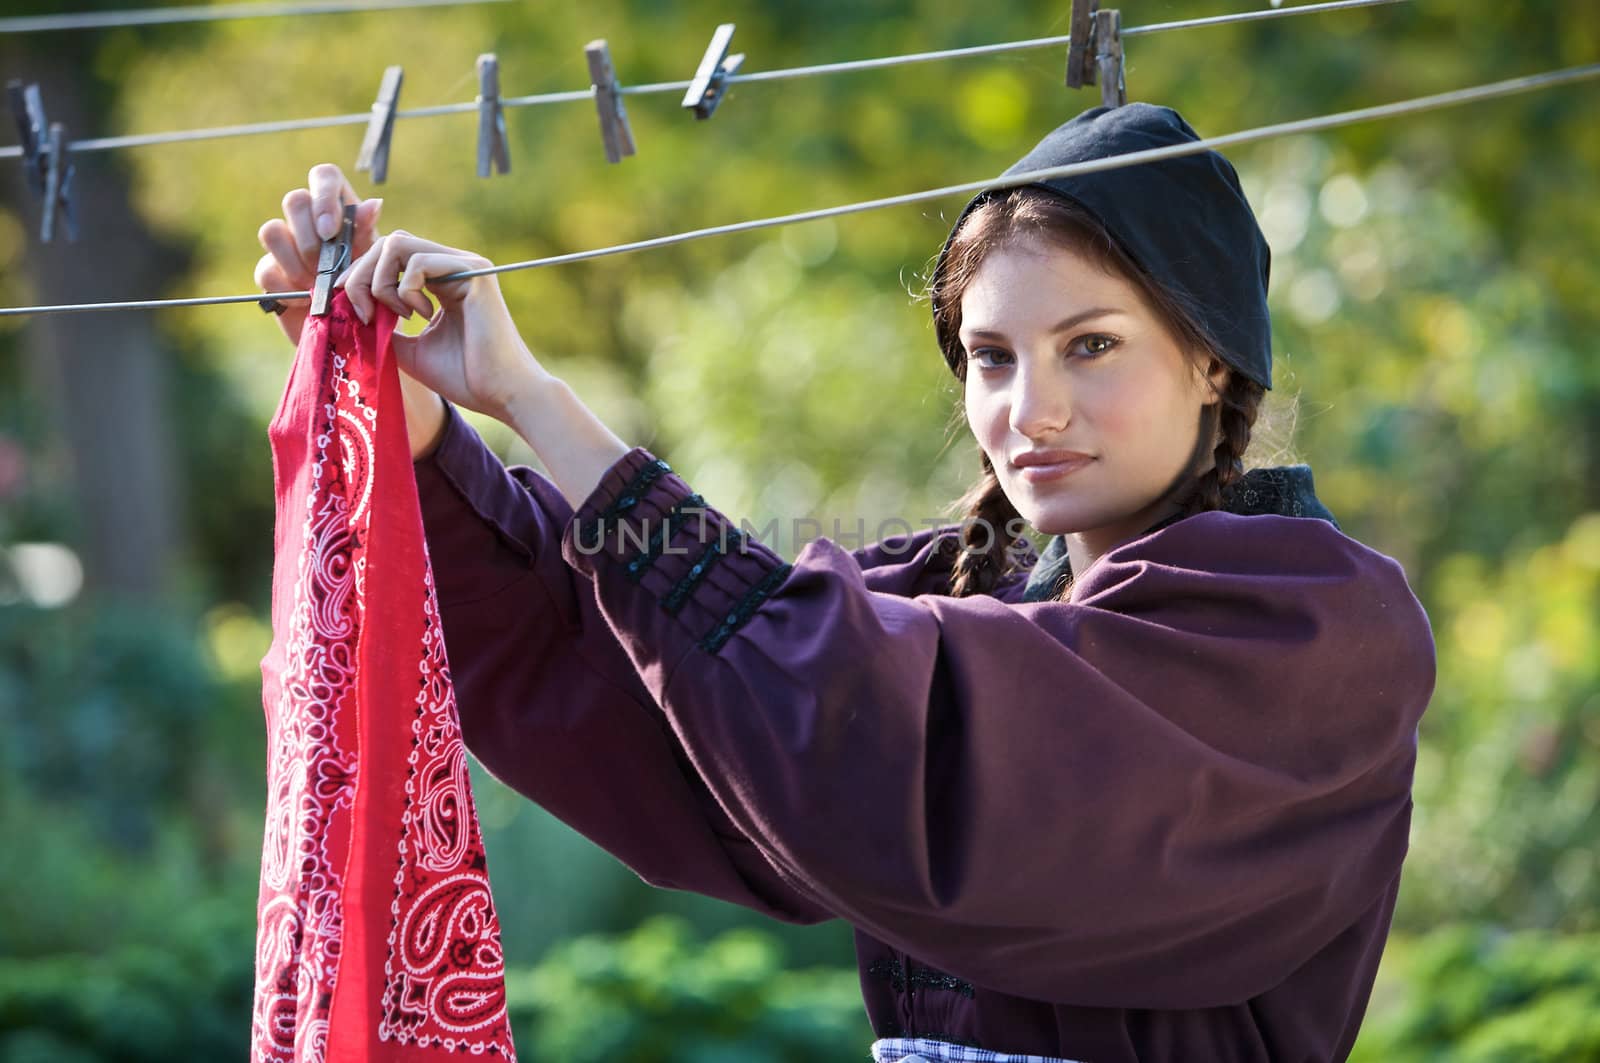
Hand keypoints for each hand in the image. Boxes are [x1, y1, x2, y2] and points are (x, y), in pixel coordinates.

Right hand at [253, 163, 382, 346]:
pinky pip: (266, 270)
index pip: (323, 176)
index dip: (324, 197)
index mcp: (338, 207)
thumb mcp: (373, 260)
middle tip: (327, 267)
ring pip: (272, 231)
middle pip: (294, 200)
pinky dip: (287, 289)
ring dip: (296, 263)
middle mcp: (308, 218)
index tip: (330, 231)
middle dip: (311, 239)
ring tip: (317, 286)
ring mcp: (285, 243)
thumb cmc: (367, 284)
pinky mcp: (270, 271)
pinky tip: (305, 301)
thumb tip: (373, 205)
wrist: (352, 326)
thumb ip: (367, 234)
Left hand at [335, 229, 546, 423]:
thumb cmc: (465, 377)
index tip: (347, 306)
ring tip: (396, 315)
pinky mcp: (474, 273)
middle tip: (360, 311)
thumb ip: (383, 326)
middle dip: (361, 275)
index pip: (390, 256)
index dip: (361, 274)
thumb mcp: (410, 349)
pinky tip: (420, 315)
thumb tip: (349, 311)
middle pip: (389, 242)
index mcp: (442, 280)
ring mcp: (465, 265)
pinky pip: (420, 261)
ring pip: (398, 244)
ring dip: (381, 281)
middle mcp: (454, 265)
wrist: (503, 395)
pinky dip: (406, 289)